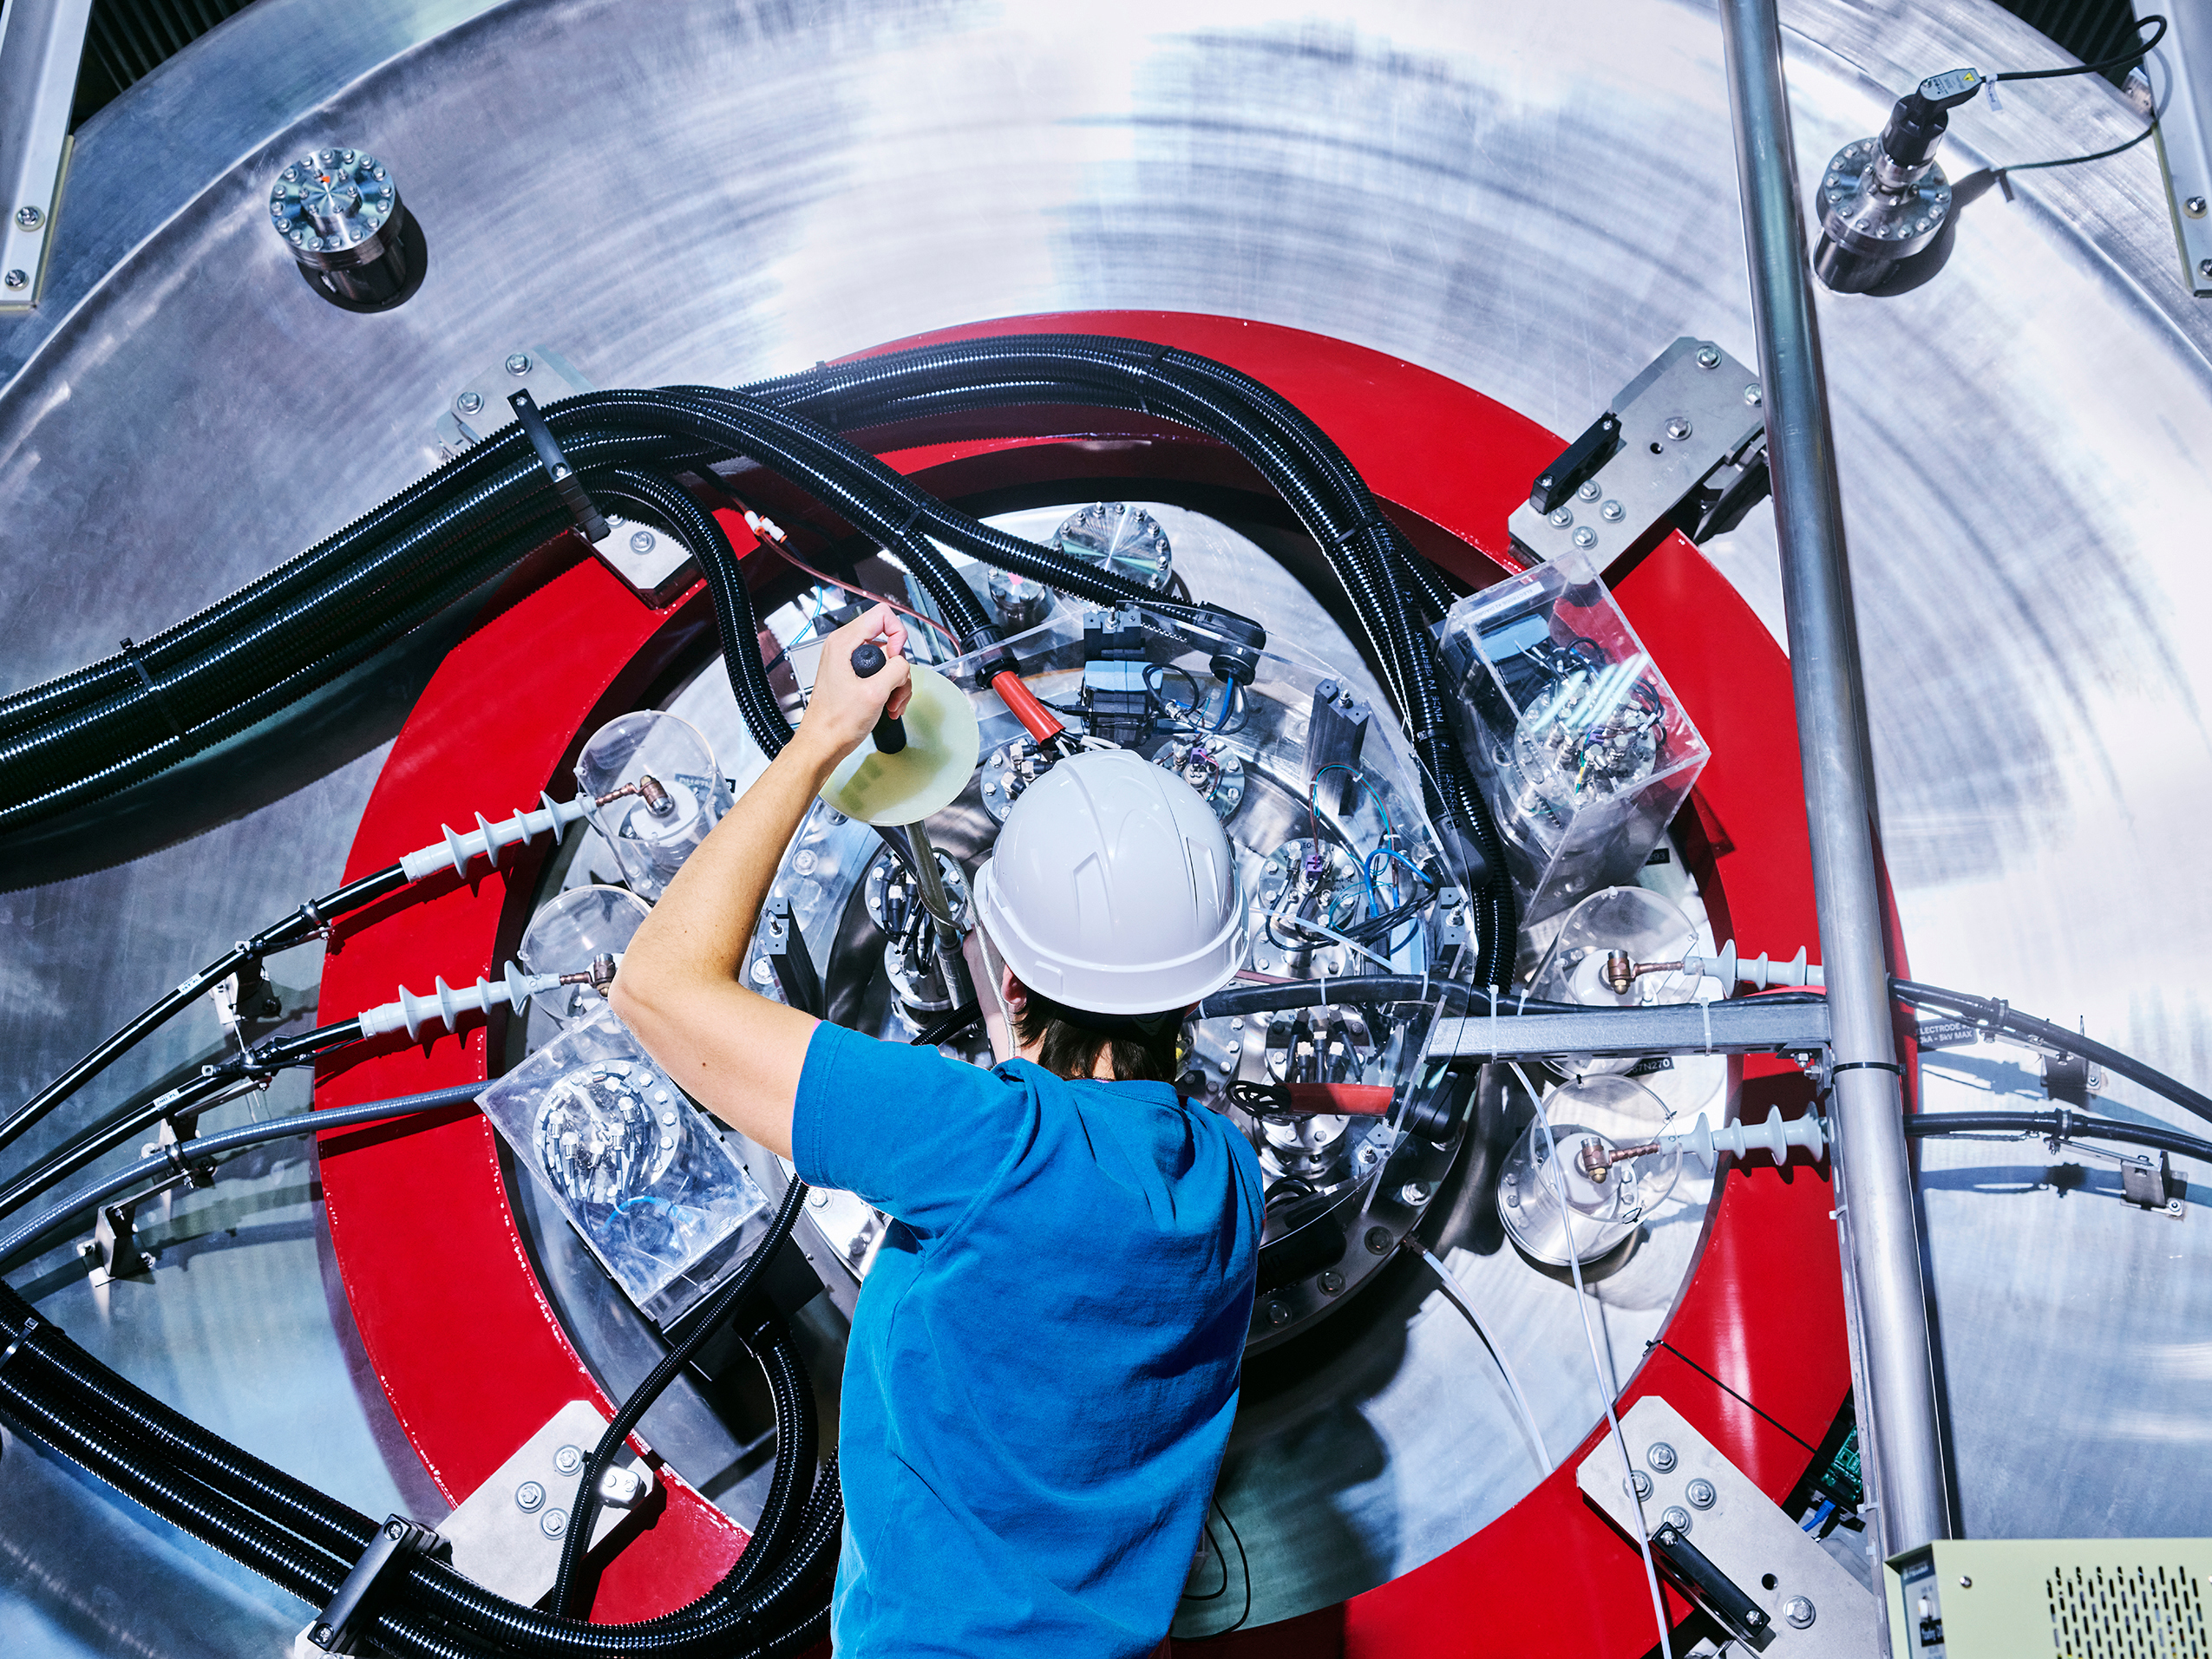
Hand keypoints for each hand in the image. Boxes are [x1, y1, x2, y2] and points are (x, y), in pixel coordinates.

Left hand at [794, 605, 912, 764]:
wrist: (823, 743)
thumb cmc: (835, 722)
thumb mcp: (875, 693)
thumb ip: (896, 669)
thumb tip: (903, 663)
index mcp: (843, 643)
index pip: (882, 615)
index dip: (898, 634)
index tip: (896, 658)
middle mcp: (845, 647)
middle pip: (889, 640)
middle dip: (899, 668)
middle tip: (894, 688)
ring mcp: (850, 662)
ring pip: (889, 661)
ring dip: (897, 683)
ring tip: (892, 703)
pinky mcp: (855, 676)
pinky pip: (883, 674)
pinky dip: (891, 689)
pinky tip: (888, 706)